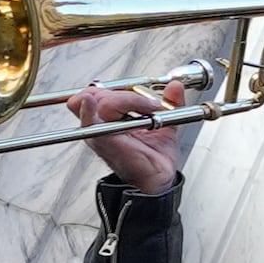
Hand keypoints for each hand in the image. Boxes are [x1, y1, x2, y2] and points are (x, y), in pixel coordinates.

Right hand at [69, 78, 186, 195]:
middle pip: (98, 93)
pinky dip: (88, 110)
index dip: (119, 87)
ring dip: (126, 100)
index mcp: (111, 116)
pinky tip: (89, 103)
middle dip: (126, 93)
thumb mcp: (165, 121)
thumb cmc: (155, 154)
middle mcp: (101, 123)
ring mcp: (98, 132)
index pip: (99, 90)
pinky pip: (88, 122)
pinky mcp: (102, 141)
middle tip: (151, 105)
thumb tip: (176, 86)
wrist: (159, 176)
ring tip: (149, 110)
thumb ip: (171, 101)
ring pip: (101, 101)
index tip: (145, 94)